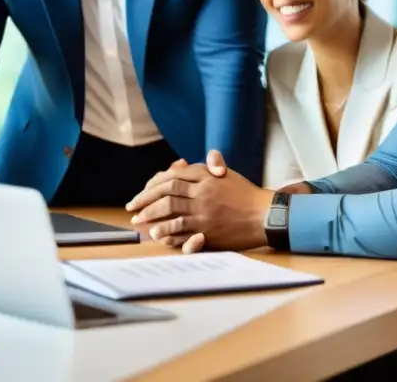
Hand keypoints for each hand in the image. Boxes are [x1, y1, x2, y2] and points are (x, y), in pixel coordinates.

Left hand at [126, 149, 271, 251]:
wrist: (264, 214)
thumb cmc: (246, 194)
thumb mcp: (227, 175)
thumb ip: (206, 167)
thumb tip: (183, 164)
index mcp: (207, 176)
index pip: (173, 175)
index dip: (154, 183)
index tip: (142, 191)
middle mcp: (203, 191)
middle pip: (167, 191)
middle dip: (146, 199)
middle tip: (132, 206)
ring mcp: (205, 211)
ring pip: (170, 210)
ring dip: (151, 215)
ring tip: (139, 220)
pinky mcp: (208, 229)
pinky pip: (181, 229)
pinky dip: (166, 231)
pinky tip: (156, 233)